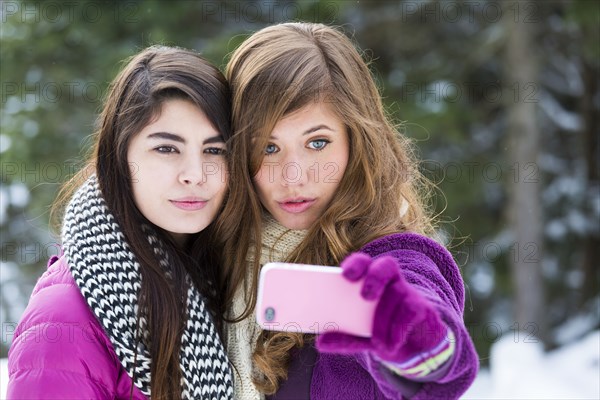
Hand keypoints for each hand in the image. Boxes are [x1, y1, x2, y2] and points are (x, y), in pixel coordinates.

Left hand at [316, 253, 447, 363]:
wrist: (417, 351)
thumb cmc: (385, 333)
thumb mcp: (362, 338)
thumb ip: (344, 338)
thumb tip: (320, 343)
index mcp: (371, 282)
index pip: (364, 262)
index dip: (356, 264)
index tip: (345, 276)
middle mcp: (391, 282)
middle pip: (386, 266)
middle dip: (375, 277)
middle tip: (365, 296)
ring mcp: (408, 293)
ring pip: (397, 294)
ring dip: (384, 320)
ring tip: (376, 342)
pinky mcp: (422, 307)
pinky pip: (410, 310)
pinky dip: (398, 329)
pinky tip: (391, 344)